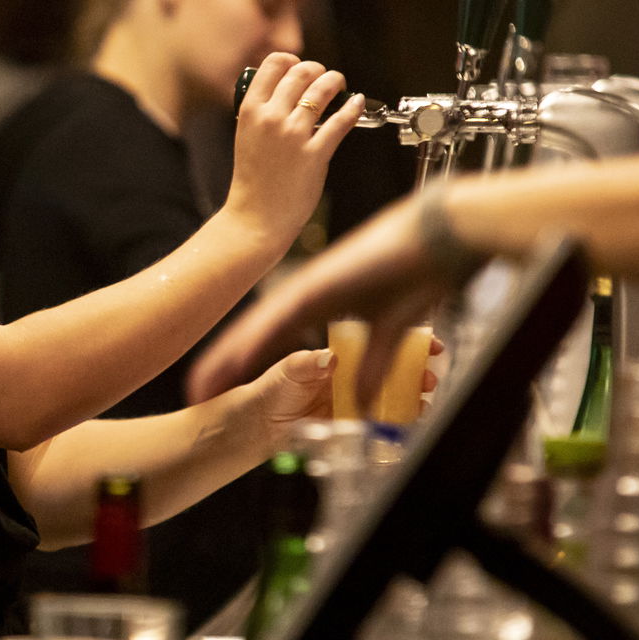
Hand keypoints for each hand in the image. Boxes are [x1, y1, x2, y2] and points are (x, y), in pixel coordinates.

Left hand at [188, 196, 453, 403]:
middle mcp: (307, 295)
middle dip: (225, 366)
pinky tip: (241, 356)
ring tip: (204, 383)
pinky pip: (286, 316)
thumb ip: (373, 366)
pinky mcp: (324, 282)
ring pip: (260, 327)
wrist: (443, 235)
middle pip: (255, 336)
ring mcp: (312, 286)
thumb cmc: (419, 272)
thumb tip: (364, 404)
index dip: (244, 365)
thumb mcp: (392, 332)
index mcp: (318, 304)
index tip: (220, 390)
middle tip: (195, 393)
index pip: (272, 341)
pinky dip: (264, 337)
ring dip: (231, 356)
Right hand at [224, 54, 361, 249]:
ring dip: (335, 82)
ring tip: (340, 86)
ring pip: (322, 90)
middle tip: (325, 77)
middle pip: (301, 71)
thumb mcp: (246, 137)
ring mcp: (294, 135)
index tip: (300, 66)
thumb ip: (262, 113)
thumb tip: (285, 93)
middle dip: (318, 69)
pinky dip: (353, 107)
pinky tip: (357, 103)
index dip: (291, 60)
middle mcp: (272, 117)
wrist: (255, 217)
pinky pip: (340, 121)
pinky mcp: (315, 153)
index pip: (273, 64)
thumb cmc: (252, 181)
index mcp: (251, 111)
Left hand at [239, 343, 441, 448]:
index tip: (426, 341)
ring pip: (391, 392)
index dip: (403, 339)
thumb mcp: (288, 371)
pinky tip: (414, 418)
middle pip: (391, 367)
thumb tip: (330, 358)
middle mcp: (350, 374)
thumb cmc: (269, 390)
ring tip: (427, 395)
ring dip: (412, 393)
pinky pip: (380, 419)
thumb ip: (308, 364)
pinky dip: (399, 419)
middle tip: (432, 371)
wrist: (258, 426)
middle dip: (416, 368)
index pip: (377, 340)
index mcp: (338, 355)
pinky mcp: (352, 422)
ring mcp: (353, 398)